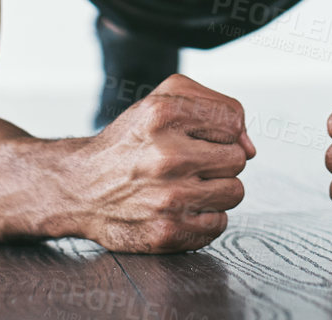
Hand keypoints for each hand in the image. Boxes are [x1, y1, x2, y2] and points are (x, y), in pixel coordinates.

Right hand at [75, 73, 255, 251]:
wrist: (80, 186)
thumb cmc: (131, 141)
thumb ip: (216, 105)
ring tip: (185, 184)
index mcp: (163, 114)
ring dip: (216, 190)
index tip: (197, 137)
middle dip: (218, 160)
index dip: (220, 130)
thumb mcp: (163, 99)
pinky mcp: (167, 232)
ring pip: (234, 192)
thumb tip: (250, 148)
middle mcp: (166, 155)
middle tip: (189, 162)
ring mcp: (167, 198)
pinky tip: (179, 207)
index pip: (233, 121)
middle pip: (238, 159)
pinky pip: (219, 225)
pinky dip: (204, 218)